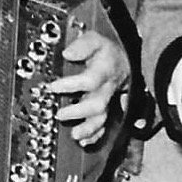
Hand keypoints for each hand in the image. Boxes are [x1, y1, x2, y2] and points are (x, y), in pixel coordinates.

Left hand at [48, 31, 124, 146]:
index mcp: (104, 71)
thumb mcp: (96, 39)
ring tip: (75, 135)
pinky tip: (85, 142)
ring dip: (88, 129)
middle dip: (78, 112)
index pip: (90, 80)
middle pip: (97, 104)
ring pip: (103, 118)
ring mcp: (110, 100)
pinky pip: (106, 125)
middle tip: (60, 114)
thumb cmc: (108, 51)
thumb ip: (83, 44)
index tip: (53, 86)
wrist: (128, 61)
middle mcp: (108, 88)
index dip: (71, 85)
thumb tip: (68, 52)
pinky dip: (96, 136)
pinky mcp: (110, 108)